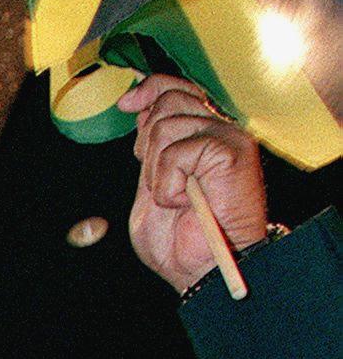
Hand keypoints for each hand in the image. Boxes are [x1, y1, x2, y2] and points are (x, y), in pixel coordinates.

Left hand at [119, 74, 267, 292]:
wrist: (201, 269)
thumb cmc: (179, 239)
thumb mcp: (150, 185)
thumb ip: (150, 149)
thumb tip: (140, 108)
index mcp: (201, 135)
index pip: (176, 90)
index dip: (150, 89)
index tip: (126, 104)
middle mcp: (219, 130)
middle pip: (169, 100)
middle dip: (147, 142)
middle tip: (158, 182)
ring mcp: (229, 138)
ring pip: (168, 124)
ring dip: (157, 169)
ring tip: (174, 197)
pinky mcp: (232, 151)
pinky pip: (178, 151)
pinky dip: (168, 182)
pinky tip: (182, 201)